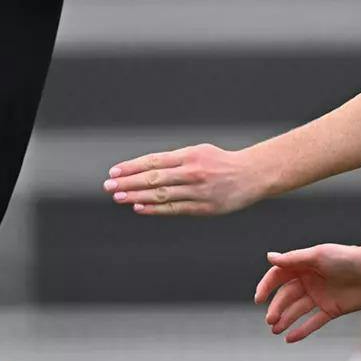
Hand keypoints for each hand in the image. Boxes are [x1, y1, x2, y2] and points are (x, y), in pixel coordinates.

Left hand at [105, 143, 268, 216]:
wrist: (252, 175)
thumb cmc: (221, 162)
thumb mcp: (199, 152)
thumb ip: (174, 160)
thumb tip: (145, 168)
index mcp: (189, 155)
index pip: (154, 161)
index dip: (132, 167)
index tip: (114, 172)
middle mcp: (192, 172)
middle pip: (154, 178)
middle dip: (128, 183)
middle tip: (109, 187)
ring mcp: (197, 191)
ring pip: (161, 194)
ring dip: (137, 196)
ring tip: (119, 198)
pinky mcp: (204, 207)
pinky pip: (174, 208)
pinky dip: (155, 209)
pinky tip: (139, 207)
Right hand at [254, 243, 360, 342]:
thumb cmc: (348, 258)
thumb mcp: (318, 256)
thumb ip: (293, 259)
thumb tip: (270, 257)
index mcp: (305, 265)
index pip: (279, 275)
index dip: (267, 286)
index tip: (259, 298)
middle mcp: (311, 280)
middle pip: (287, 295)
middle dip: (277, 307)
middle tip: (270, 320)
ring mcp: (321, 296)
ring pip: (298, 310)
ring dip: (285, 320)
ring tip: (275, 330)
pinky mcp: (332, 309)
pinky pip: (314, 322)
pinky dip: (302, 330)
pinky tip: (289, 339)